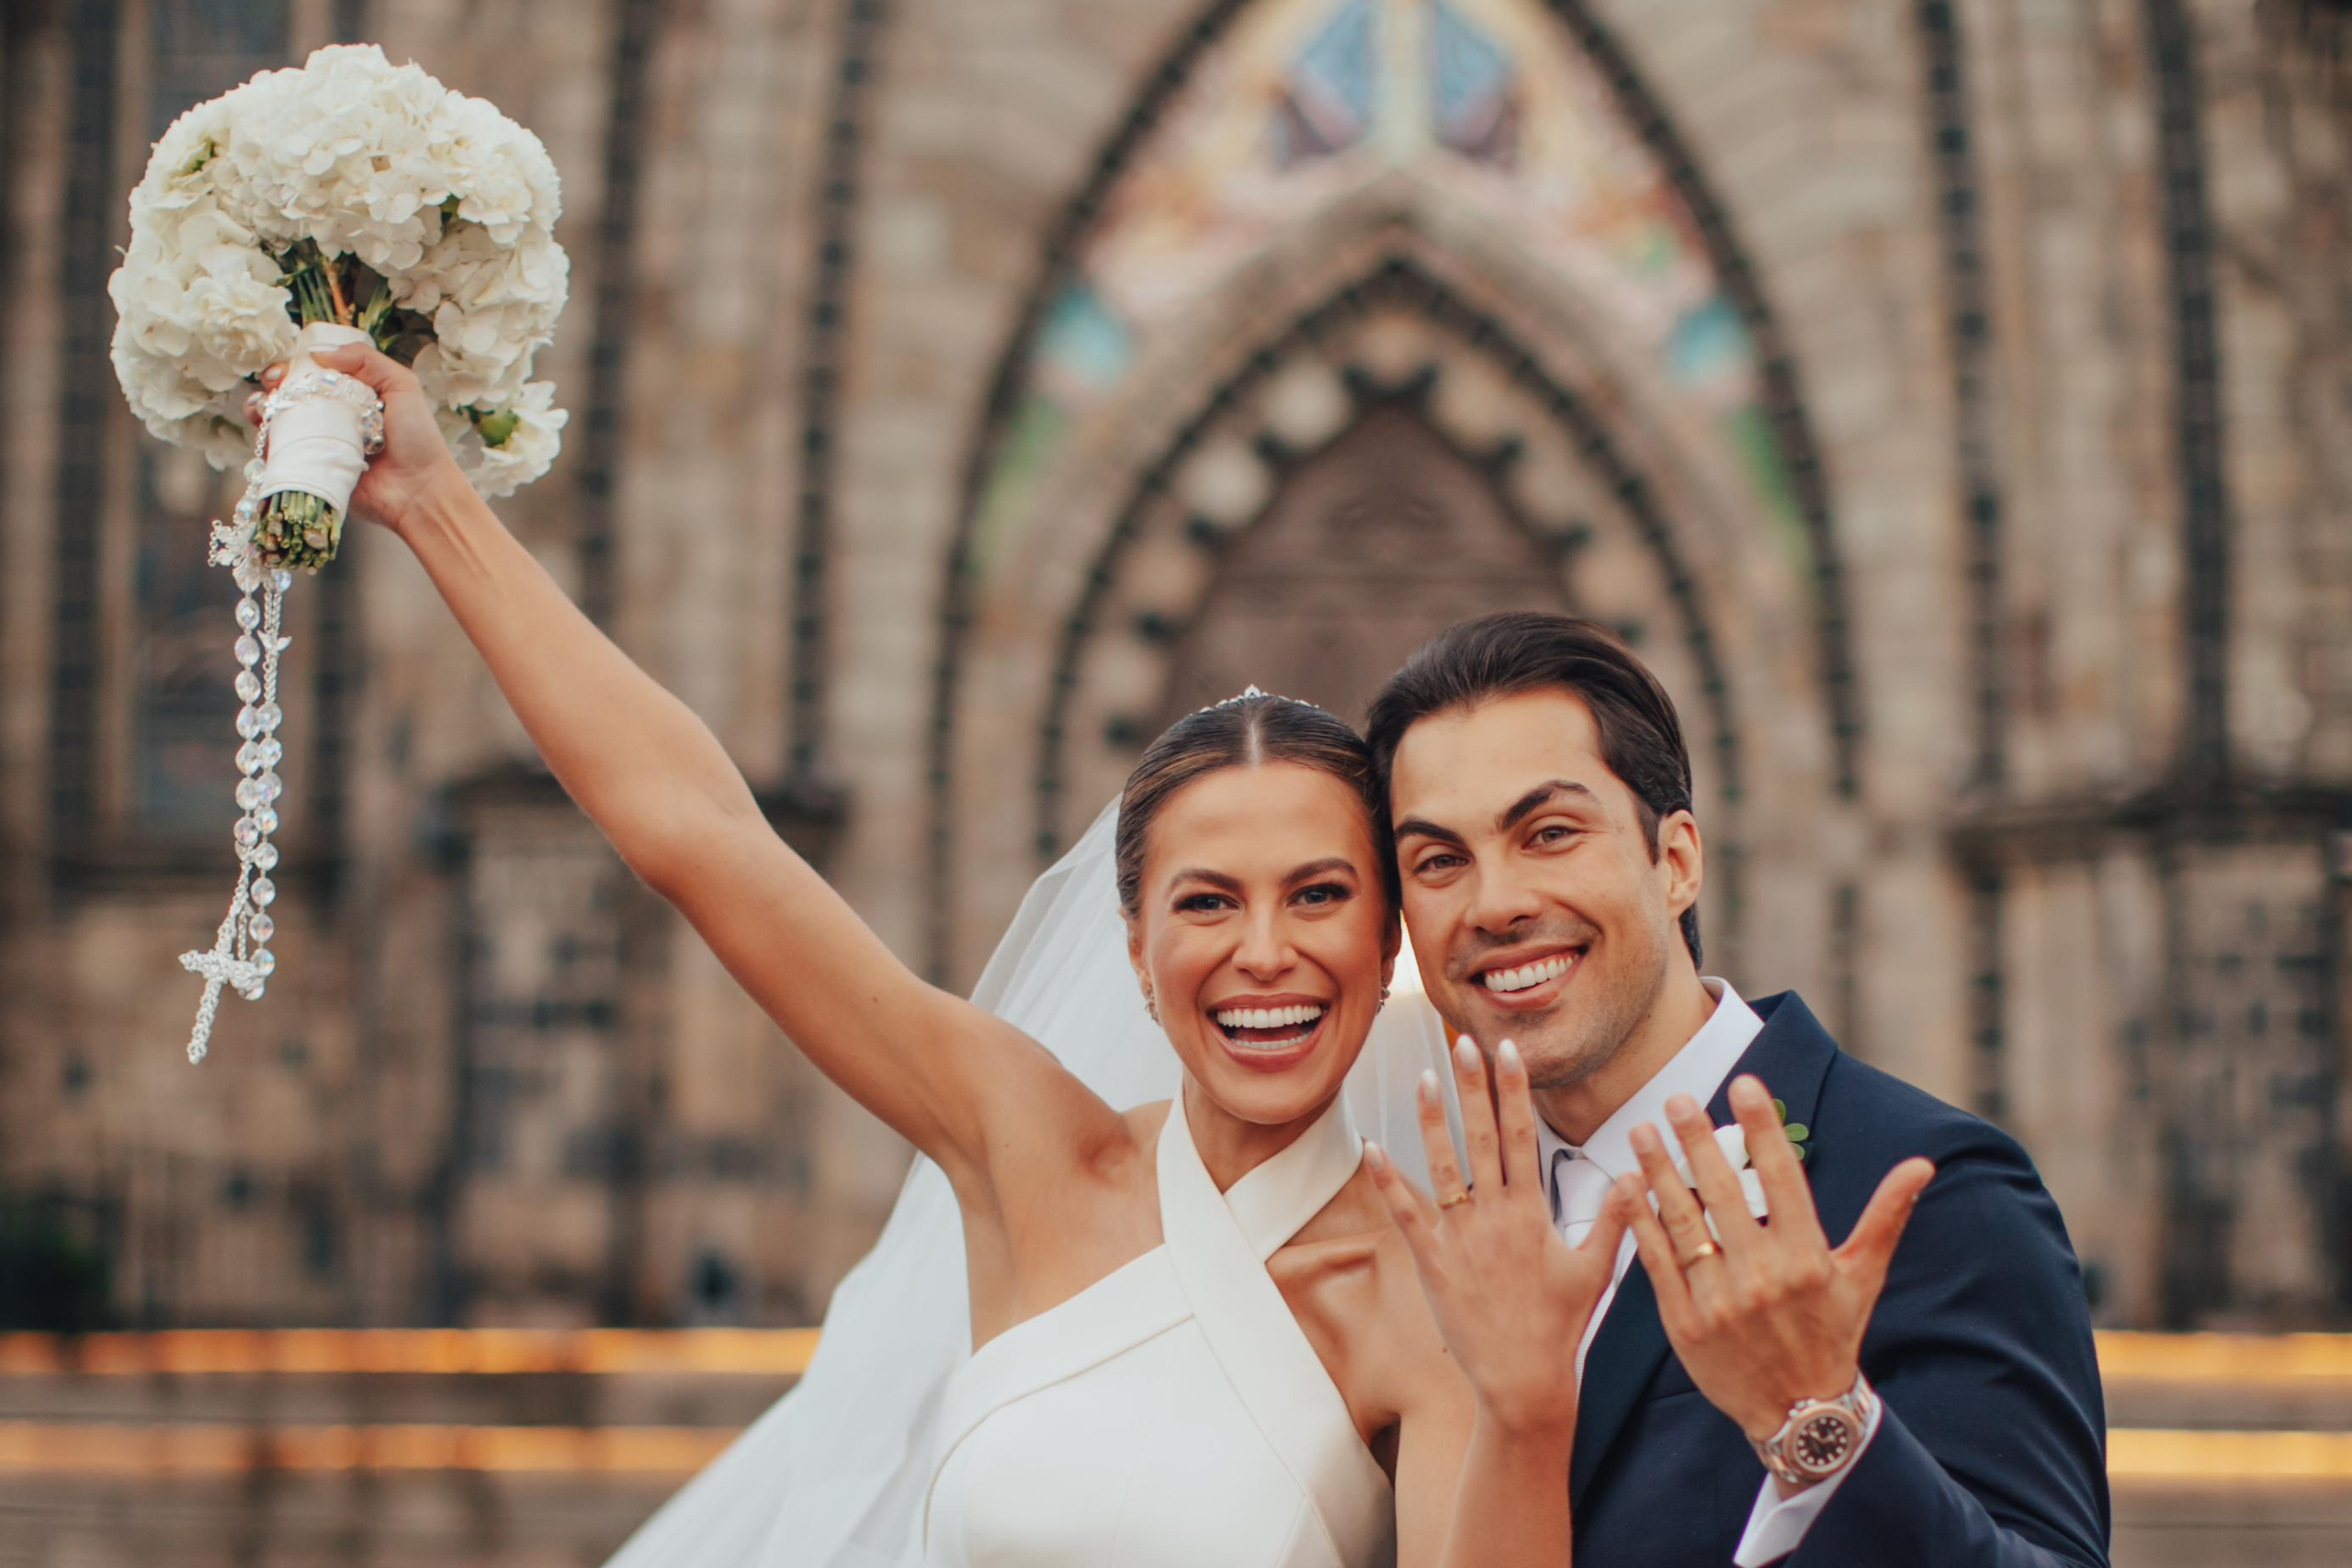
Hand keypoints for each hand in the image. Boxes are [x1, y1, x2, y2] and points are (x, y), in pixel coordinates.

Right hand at [245, 341, 468, 536]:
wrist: (419, 490)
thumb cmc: (417, 439)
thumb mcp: (402, 385)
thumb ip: (365, 360)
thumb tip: (316, 354)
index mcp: (348, 396)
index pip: (309, 374)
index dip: (291, 367)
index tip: (285, 368)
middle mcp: (329, 419)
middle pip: (286, 396)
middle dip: (271, 386)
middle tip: (276, 387)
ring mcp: (318, 445)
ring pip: (274, 424)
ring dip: (260, 411)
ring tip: (265, 410)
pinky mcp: (311, 471)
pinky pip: (277, 457)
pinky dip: (264, 445)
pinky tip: (266, 437)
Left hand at [1366, 1036, 1625, 1439]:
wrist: (1524, 1379)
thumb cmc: (1559, 1325)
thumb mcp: (1595, 1270)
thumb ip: (1614, 1218)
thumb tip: (1638, 1173)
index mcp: (1533, 1212)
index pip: (1524, 1136)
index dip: (1514, 1091)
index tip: (1508, 1051)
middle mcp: (1496, 1216)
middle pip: (1483, 1137)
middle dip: (1473, 1087)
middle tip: (1463, 1041)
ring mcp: (1462, 1237)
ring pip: (1443, 1165)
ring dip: (1432, 1119)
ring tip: (1423, 1076)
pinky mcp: (1433, 1261)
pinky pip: (1406, 1213)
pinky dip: (1388, 1180)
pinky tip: (1371, 1147)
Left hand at [1616, 1075, 1933, 1452]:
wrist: (1799, 1413)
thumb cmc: (1833, 1333)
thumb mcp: (1863, 1276)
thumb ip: (1885, 1216)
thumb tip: (1921, 1165)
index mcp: (1807, 1258)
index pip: (1783, 1177)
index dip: (1763, 1128)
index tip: (1745, 1083)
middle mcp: (1763, 1276)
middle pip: (1723, 1192)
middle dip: (1697, 1140)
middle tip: (1676, 1099)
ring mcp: (1720, 1300)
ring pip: (1683, 1221)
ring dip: (1658, 1171)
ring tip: (1642, 1132)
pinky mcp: (1685, 1323)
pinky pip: (1658, 1261)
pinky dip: (1640, 1220)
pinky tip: (1626, 1185)